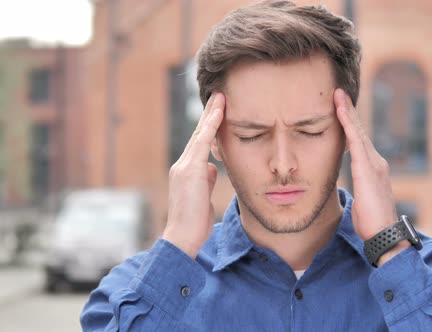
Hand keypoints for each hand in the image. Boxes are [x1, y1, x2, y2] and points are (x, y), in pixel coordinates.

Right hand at [162, 92, 224, 257]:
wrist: (183, 237)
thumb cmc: (194, 223)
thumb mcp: (203, 197)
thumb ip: (206, 180)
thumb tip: (213, 168)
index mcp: (187, 171)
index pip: (200, 144)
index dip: (209, 127)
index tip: (218, 111)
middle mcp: (183, 165)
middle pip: (199, 134)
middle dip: (210, 114)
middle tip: (220, 96)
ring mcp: (185, 167)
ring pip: (200, 134)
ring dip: (211, 114)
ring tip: (222, 97)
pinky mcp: (190, 170)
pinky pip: (202, 143)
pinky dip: (210, 127)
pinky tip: (219, 113)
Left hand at [334, 89, 408, 262]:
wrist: (385, 235)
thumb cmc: (372, 222)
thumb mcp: (362, 200)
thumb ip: (359, 188)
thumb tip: (356, 187)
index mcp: (372, 169)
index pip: (357, 141)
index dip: (349, 124)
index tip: (340, 109)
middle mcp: (375, 162)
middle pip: (359, 131)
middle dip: (349, 111)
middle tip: (338, 92)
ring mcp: (373, 163)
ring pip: (357, 132)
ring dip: (347, 112)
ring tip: (337, 95)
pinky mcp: (367, 168)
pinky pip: (355, 141)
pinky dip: (347, 124)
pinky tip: (340, 111)